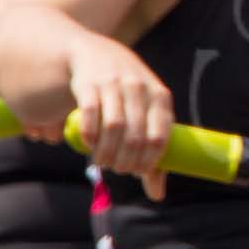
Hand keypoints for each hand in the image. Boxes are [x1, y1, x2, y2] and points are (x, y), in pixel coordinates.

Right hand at [67, 33, 171, 199]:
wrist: (93, 53)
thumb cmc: (127, 94)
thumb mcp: (146, 114)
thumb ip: (152, 151)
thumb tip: (157, 195)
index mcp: (160, 97)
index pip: (160, 138)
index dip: (148, 162)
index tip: (137, 171)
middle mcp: (139, 88)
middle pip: (136, 137)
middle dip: (125, 161)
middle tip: (117, 169)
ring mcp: (114, 83)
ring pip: (114, 128)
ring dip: (107, 152)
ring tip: (102, 161)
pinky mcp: (88, 82)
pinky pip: (91, 114)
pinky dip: (90, 135)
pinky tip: (89, 145)